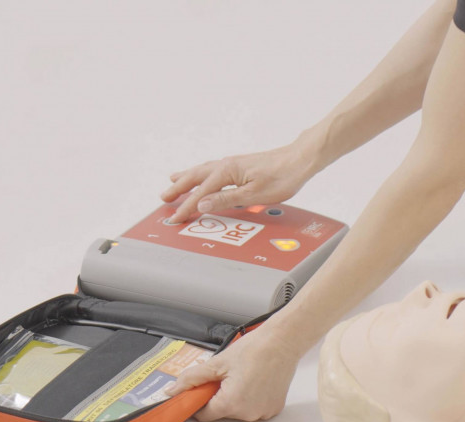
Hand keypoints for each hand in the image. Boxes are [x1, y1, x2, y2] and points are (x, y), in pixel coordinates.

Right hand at [161, 140, 321, 222]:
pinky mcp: (241, 165)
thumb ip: (226, 200)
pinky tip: (204, 176)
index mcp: (226, 172)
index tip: (175, 217)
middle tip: (163, 198)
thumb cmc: (282, 176)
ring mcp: (233, 164)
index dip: (186, 207)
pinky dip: (201, 174)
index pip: (200, 193)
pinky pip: (213, 170)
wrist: (300, 159)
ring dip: (187, 178)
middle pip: (195, 177)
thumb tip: (202, 204)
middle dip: (178, 188)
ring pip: (203, 171)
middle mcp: (227, 165)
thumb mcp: (254, 195)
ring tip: (174, 182)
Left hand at [164, 322, 303, 421]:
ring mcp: (263, 413)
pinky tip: (256, 381)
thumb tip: (173, 390)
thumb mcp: (217, 363)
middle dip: (219, 396)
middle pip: (222, 412)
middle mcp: (248, 413)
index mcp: (231, 404)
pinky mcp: (274, 409)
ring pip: (239, 411)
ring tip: (244, 376)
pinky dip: (252, 398)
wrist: (283, 341)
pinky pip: (255, 408)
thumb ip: (192, 379)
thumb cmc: (255, 349)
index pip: (204, 415)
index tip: (202, 390)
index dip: (199, 401)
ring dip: (236, 397)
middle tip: (227, 376)